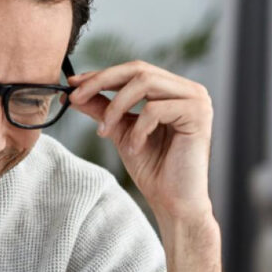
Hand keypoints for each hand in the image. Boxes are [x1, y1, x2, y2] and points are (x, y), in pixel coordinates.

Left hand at [67, 61, 214, 229]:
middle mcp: (187, 89)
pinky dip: (137, 130)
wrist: (173, 201)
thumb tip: (74, 93)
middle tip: (76, 98)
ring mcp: (196, 99)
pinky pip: (155, 109)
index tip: (73, 83)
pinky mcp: (198, 114)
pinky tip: (134, 149)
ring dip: (116, 107)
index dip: (102, 74)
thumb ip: (102, 110)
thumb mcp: (120, 132)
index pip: (134, 71)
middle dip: (102, 82)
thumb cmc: (153, 170)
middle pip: (138, 69)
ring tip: (105, 132)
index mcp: (172, 90)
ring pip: (145, 83)